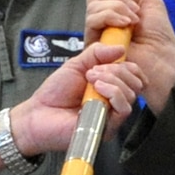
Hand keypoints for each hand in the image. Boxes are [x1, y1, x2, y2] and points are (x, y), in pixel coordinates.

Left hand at [12, 42, 144, 154]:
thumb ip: (96, 53)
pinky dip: (113, 93)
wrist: (39, 114)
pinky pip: (123, 109)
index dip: (125, 64)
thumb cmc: (55, 92)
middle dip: (117, 71)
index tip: (106, 59)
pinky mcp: (108, 127)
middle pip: (136, 83)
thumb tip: (120, 47)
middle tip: (93, 70)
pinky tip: (97, 88)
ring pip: (131, 95)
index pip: (134, 74)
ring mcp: (112, 115)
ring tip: (91, 78)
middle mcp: (114, 100)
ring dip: (113, 80)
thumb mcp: (76, 65)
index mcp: (110, 85)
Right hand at [85, 0, 174, 110]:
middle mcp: (103, 23)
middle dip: (118, 0)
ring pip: (92, 8)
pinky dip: (109, 17)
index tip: (136, 3)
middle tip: (136, 14)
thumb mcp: (149, 1)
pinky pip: (91, 21)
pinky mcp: (94, 46)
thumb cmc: (159, 35)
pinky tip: (124, 25)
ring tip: (132, 22)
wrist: (162, 59)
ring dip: (116, 9)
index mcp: (114, 12)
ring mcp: (98, 35)